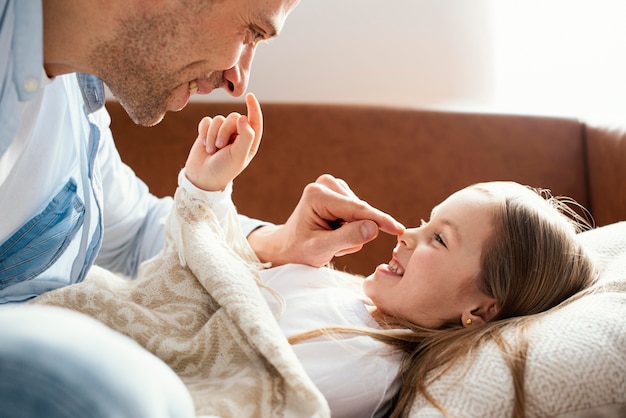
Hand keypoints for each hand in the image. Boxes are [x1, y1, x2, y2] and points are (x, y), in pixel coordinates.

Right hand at [184, 93, 262, 190]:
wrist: (202, 177)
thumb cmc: (223, 169)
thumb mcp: (238, 156)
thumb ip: (245, 136)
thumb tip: (244, 117)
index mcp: (249, 141)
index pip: (254, 120)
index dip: (253, 108)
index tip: (250, 96)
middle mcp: (237, 135)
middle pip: (233, 118)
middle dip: (224, 131)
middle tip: (220, 147)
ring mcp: (222, 132)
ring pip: (218, 119)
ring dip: (212, 135)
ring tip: (211, 150)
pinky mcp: (208, 131)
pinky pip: (207, 121)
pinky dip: (204, 132)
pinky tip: (203, 144)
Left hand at [247, 174, 405, 266]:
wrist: (288, 248)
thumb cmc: (299, 250)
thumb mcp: (321, 249)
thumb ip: (347, 238)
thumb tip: (374, 228)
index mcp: (317, 195)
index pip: (357, 209)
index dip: (380, 220)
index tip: (399, 230)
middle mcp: (327, 184)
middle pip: (361, 211)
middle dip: (356, 233)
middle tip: (334, 247)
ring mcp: (335, 187)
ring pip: (362, 215)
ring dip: (352, 233)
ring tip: (331, 240)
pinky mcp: (342, 194)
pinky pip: (360, 216)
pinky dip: (351, 229)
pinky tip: (335, 234)